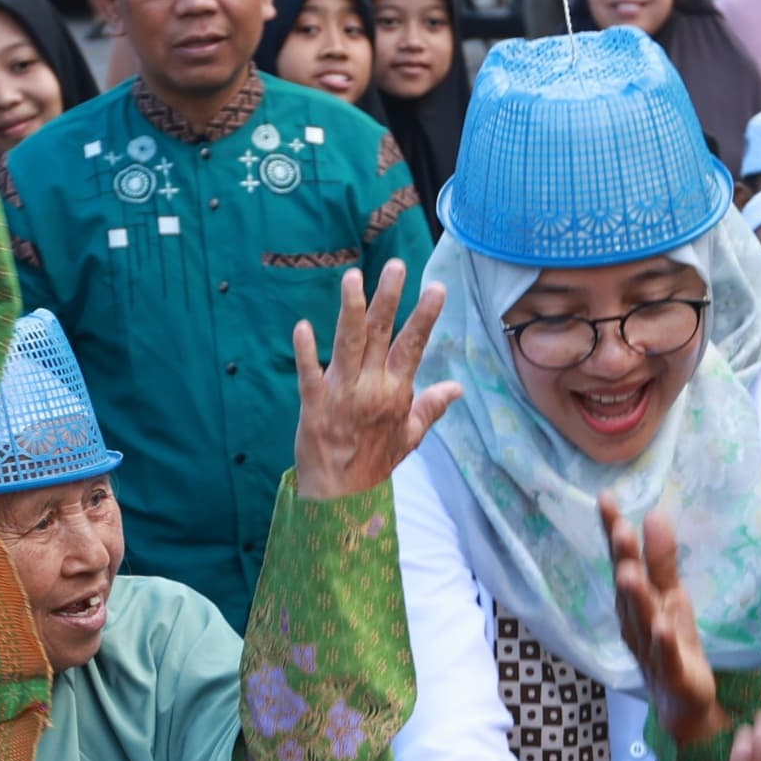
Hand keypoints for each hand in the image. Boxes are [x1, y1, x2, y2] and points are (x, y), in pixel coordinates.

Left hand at [291, 260, 460, 499]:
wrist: (342, 495)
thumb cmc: (375, 462)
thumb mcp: (410, 436)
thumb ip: (431, 407)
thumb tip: (457, 389)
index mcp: (395, 392)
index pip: (413, 346)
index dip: (424, 316)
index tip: (436, 287)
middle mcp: (371, 388)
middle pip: (380, 335)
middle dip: (388, 299)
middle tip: (396, 266)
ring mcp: (341, 394)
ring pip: (347, 345)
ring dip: (350, 311)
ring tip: (353, 277)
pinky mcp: (313, 405)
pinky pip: (309, 374)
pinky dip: (306, 352)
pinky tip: (302, 327)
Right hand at [604, 499, 727, 747]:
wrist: (682, 703)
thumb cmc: (670, 644)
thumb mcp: (671, 597)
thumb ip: (662, 560)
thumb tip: (654, 514)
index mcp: (636, 600)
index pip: (623, 560)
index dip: (614, 531)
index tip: (606, 498)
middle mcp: (635, 621)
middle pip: (628, 587)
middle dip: (623, 558)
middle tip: (618, 526)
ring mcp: (651, 648)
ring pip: (642, 620)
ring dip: (636, 597)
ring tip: (630, 572)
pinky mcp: (672, 672)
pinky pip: (665, 655)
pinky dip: (662, 641)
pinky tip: (661, 627)